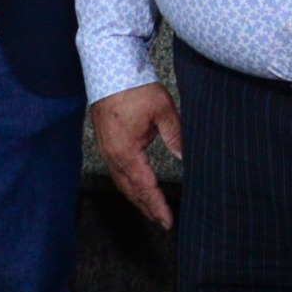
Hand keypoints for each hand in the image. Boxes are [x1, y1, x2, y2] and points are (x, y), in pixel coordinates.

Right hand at [90, 84, 182, 230]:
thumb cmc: (134, 88)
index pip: (145, 187)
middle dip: (147, 208)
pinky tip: (136, 186)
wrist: (109, 70)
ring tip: (151, 209)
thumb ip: (176, 136)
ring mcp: (106, 150)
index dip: (157, 206)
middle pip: (130, 191)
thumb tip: (186, 157)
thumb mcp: (163, 111)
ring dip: (136, 198)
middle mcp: (113, 156)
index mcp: (127, 152)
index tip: (168, 221)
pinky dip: (128, 185)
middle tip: (162, 222)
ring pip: (122, 183)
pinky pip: (116, 172)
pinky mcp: (105, 143)